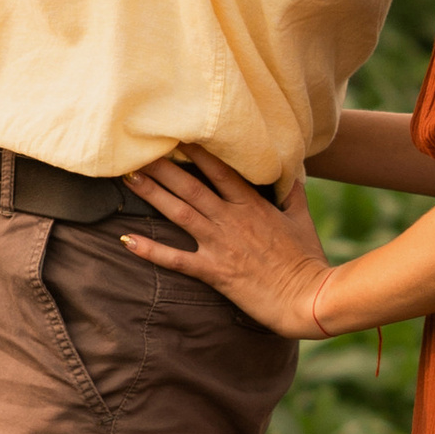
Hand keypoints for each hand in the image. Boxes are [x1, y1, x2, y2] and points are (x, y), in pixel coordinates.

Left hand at [120, 148, 329, 335]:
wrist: (308, 298)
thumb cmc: (307, 260)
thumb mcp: (302, 221)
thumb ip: (293, 195)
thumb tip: (295, 175)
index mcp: (253, 205)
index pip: (220, 170)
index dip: (196, 151)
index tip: (176, 135)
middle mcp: (232, 219)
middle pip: (191, 185)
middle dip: (163, 166)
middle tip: (137, 150)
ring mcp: (220, 244)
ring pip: (180, 212)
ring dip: (152, 194)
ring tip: (128, 178)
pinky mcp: (214, 271)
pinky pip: (176, 259)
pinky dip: (151, 250)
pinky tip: (127, 240)